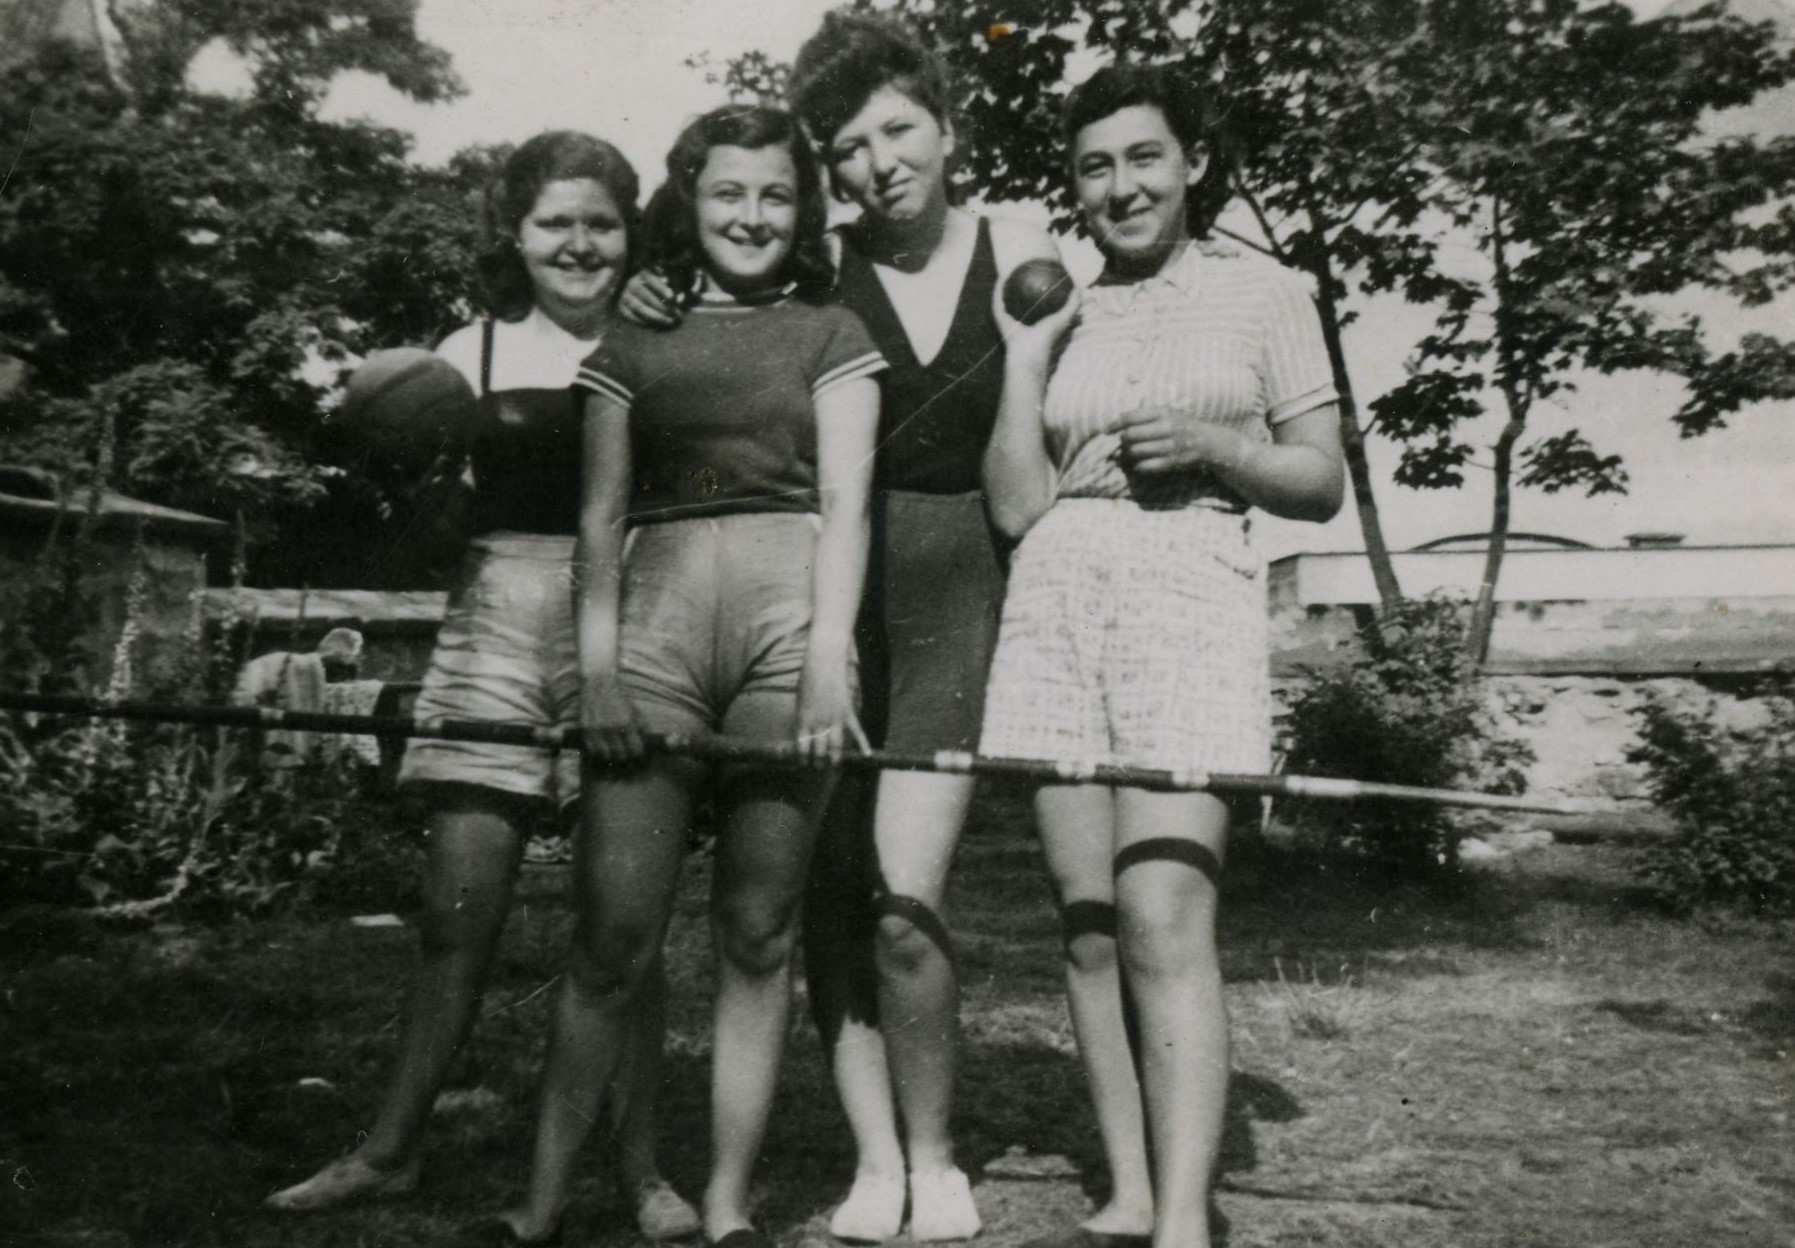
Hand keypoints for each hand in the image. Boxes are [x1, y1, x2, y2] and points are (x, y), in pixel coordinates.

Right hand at [581, 674, 643, 763]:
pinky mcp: (586, 729)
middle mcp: (612, 729)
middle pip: (620, 755)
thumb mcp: (635, 710)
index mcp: (627, 724)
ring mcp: (597, 730)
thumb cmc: (619, 699)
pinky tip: (602, 749)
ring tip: (613, 753)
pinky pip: (592, 749)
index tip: (637, 753)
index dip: (637, 754)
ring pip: (605, 755)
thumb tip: (648, 742)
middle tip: (625, 754)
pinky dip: (598, 752)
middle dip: (625, 757)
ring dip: (611, 756)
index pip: (635, 750)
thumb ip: (643, 727)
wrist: (598, 685)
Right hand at [618, 269, 681, 328]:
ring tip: (670, 322)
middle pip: (647, 297)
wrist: (636, 294)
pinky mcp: (622, 308)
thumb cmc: (658, 288)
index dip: (661, 288)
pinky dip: (646, 323)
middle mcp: (631, 283)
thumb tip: (678, 299)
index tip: (672, 297)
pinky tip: (658, 325)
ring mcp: (625, 296)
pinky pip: (633, 318)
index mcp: (643, 274)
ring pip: (640, 309)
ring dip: (657, 317)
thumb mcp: (665, 284)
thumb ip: (673, 288)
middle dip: (663, 308)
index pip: (651, 280)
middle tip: (677, 315)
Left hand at [795, 658, 867, 768]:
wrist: (824, 661)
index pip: (802, 748)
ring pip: (836, 747)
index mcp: (803, 719)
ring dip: (834, 760)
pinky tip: (866, 755)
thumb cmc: (809, 678)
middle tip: (818, 768)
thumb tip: (805, 734)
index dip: (802, 760)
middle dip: (818, 763)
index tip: (803, 764)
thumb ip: (803, 718)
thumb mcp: (800, 700)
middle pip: (818, 751)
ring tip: (833, 767)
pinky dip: (863, 744)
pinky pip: (856, 731)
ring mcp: (834, 718)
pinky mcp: (848, 712)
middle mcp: (818, 722)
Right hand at [992, 274, 1079, 371]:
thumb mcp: (1064, 319)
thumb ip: (1073, 305)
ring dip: (1006, 284)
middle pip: (1020, 298)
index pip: (1038, 302)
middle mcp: (1020, 319)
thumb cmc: (1047, 339)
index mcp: (1035, 320)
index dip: (1040, 289)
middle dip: (1021, 284)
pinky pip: (997, 300)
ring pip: (1005, 297)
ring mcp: (1008, 319)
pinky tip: (1002, 276)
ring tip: (1011, 269)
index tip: (1044, 274)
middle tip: (1027, 268)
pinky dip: (998, 289)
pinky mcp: (998, 318)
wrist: (1029, 353)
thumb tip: (1078, 288)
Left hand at [1115, 407, 1250, 480]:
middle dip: (1122, 440)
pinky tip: (1139, 463)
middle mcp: (1167, 428)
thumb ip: (1144, 414)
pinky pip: (1144, 466)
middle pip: (1130, 435)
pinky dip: (1137, 466)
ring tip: (1129, 453)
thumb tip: (1118, 419)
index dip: (1115, 424)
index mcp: (1163, 412)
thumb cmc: (1181, 425)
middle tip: (1122, 443)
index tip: (1106, 430)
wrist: (1207, 442)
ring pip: (1135, 452)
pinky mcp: (1171, 462)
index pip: (1131, 417)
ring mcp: (1170, 446)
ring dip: (1127, 454)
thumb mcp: (1167, 412)